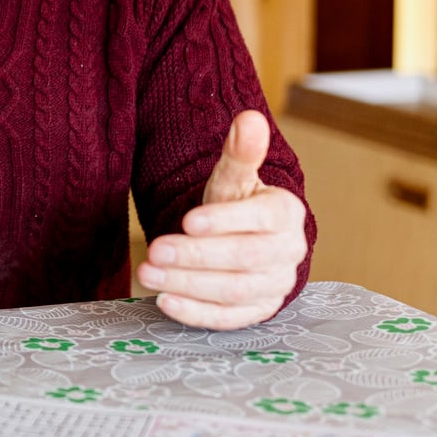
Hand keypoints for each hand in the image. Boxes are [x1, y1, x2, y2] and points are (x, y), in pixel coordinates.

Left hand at [137, 111, 306, 330]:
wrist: (245, 238)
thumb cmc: (237, 205)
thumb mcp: (234, 177)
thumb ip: (240, 152)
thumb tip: (250, 118)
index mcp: (286, 213)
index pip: (261, 218)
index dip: (225, 221)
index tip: (188, 220)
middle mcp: (288, 252)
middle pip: (244, 258)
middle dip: (196, 256)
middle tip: (154, 249)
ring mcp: (274, 286)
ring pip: (233, 290)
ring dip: (188, 284)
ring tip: (147, 273)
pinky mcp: (257, 312)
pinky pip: (229, 318)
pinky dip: (197, 313)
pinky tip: (165, 301)